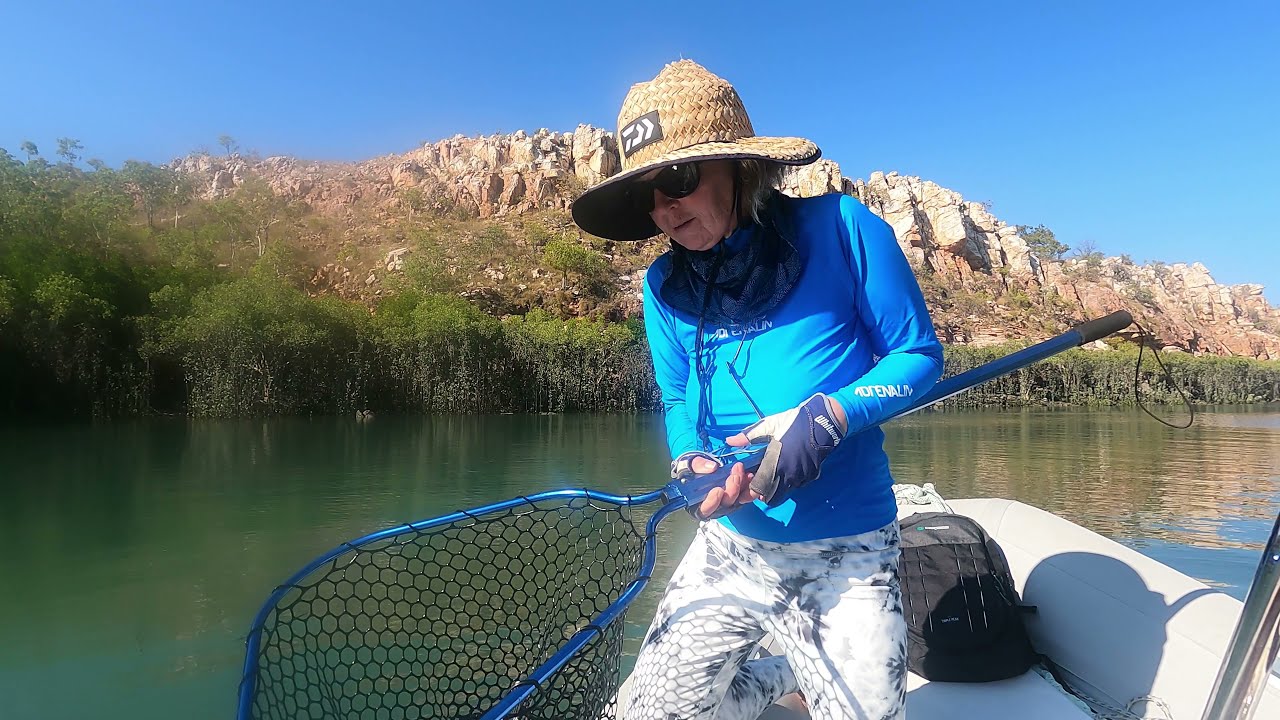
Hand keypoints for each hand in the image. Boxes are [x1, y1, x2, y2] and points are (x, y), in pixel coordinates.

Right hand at [694, 460, 762, 520]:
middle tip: (734, 477)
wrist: (699, 467)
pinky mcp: (735, 495)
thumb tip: (712, 467)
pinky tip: (748, 474)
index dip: (712, 502)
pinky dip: (746, 484)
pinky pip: (743, 493)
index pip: (705, 510)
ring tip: (740, 471)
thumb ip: (698, 465)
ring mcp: (725, 501)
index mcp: (697, 503)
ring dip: (741, 486)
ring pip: (736, 500)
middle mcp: (713, 505)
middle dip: (731, 491)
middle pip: (725, 505)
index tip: (718, 490)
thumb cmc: (691, 469)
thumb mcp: (690, 465)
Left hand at [724, 393, 846, 506]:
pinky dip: (791, 482)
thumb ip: (749, 436)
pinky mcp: (812, 475)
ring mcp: (802, 476)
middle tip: (760, 483)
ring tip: (774, 475)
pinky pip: (798, 485)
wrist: (825, 422)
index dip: (752, 489)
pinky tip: (789, 470)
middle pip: (772, 496)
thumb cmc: (794, 421)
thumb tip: (729, 441)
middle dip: (764, 493)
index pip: (759, 486)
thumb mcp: (770, 425)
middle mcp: (788, 473)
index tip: (749, 483)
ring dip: (778, 488)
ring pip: (785, 492)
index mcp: (775, 461)